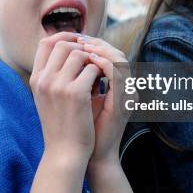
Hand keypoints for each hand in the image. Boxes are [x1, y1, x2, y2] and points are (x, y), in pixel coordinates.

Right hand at [30, 32, 99, 163]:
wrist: (64, 153)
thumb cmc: (61, 126)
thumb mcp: (48, 98)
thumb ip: (53, 76)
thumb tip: (69, 51)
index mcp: (36, 79)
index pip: (44, 43)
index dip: (63, 38)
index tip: (78, 42)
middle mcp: (43, 79)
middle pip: (62, 44)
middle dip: (81, 47)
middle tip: (92, 58)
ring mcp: (58, 85)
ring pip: (79, 53)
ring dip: (92, 60)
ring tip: (96, 73)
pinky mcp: (75, 93)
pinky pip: (92, 69)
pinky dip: (99, 74)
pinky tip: (101, 86)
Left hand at [77, 36, 129, 165]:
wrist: (81, 153)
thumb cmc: (76, 126)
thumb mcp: (78, 95)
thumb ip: (78, 77)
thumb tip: (65, 56)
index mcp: (116, 87)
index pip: (110, 55)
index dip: (94, 43)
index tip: (75, 39)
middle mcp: (125, 89)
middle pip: (117, 53)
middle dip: (97, 42)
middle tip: (79, 38)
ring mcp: (127, 95)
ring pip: (120, 59)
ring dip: (101, 49)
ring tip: (82, 46)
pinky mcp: (124, 102)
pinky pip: (119, 74)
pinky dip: (104, 63)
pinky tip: (89, 59)